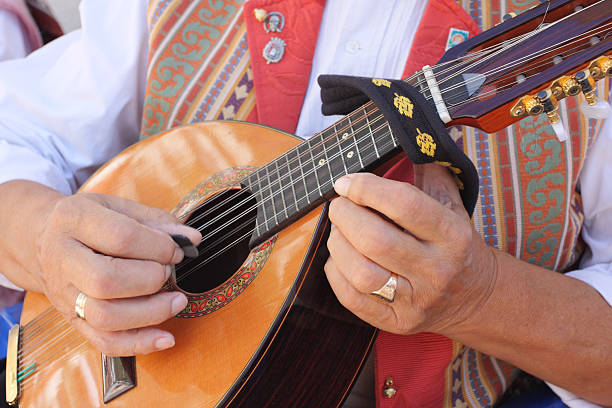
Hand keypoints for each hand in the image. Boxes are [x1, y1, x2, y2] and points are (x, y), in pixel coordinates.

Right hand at [35, 192, 200, 355]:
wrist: (44, 238)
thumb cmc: (89, 221)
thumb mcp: (118, 207)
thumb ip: (157, 221)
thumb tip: (192, 238)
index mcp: (74, 219)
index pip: (121, 237)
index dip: (158, 246)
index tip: (177, 250)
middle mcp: (62, 258)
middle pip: (106, 280)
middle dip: (151, 279)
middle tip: (169, 272)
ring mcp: (64, 294)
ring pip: (105, 316)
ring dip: (150, 312)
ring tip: (176, 300)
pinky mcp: (73, 320)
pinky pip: (104, 341)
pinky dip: (139, 344)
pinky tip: (165, 337)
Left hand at [324, 164, 496, 335]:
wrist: (475, 297)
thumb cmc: (455, 244)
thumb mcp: (453, 204)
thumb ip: (430, 171)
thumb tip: (409, 133)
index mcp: (453, 236)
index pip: (405, 205)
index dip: (367, 188)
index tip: (346, 181)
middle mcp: (437, 270)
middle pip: (375, 240)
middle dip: (345, 215)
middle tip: (338, 204)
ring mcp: (416, 301)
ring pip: (361, 272)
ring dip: (337, 244)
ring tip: (339, 230)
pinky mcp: (397, 323)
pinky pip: (352, 299)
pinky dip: (335, 272)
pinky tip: (340, 257)